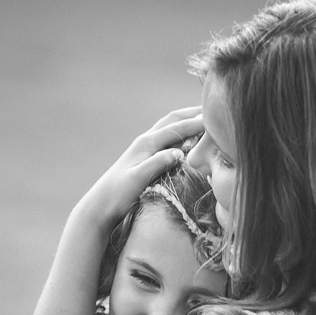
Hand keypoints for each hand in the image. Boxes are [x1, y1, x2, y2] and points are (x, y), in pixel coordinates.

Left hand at [86, 107, 203, 228]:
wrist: (100, 205)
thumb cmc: (117, 194)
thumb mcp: (137, 179)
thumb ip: (157, 163)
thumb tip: (179, 152)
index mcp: (146, 143)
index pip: (176, 127)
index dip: (196, 123)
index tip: (215, 119)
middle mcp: (146, 140)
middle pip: (173, 120)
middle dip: (192, 113)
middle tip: (213, 109)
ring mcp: (144, 148)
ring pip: (169, 126)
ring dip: (186, 120)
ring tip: (203, 118)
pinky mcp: (144, 156)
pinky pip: (166, 137)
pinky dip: (180, 132)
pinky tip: (186, 138)